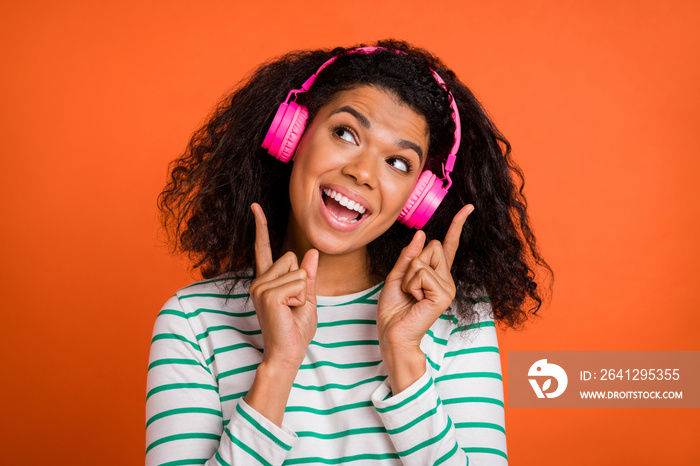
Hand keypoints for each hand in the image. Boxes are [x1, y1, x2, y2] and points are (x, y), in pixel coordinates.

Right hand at [248, 203, 318, 367]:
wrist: (288, 353)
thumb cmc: (296, 330)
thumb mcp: (308, 299)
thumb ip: (309, 276)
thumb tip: (311, 252)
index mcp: (267, 281)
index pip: (263, 248)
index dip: (261, 226)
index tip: (255, 206)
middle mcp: (259, 281)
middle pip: (292, 257)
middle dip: (303, 280)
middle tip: (293, 305)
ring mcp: (261, 287)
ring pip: (298, 271)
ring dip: (303, 292)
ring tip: (291, 310)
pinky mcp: (268, 294)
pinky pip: (299, 283)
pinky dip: (301, 298)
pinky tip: (289, 312)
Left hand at [377, 205, 473, 390]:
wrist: (392, 333)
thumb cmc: (394, 310)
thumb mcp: (397, 276)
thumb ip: (409, 256)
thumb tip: (422, 234)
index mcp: (436, 274)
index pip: (448, 245)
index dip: (458, 225)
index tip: (469, 208)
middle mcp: (446, 279)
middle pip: (433, 245)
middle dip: (413, 262)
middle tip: (409, 286)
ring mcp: (447, 287)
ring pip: (424, 258)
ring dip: (409, 276)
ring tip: (411, 295)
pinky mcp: (444, 294)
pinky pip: (422, 273)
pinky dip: (411, 284)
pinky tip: (415, 300)